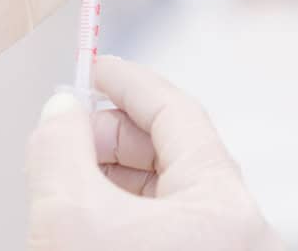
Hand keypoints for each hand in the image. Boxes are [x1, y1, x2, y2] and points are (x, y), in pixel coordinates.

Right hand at [27, 57, 281, 250]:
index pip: (178, 112)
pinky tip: (87, 213)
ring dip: (112, 174)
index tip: (95, 67)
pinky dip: (123, 209)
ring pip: (165, 192)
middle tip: (66, 130)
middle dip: (112, 134)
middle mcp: (238, 230)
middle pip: (172, 150)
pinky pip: (164, 225)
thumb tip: (60, 110)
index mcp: (224, 205)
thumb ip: (59, 147)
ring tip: (66, 175)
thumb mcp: (68, 215)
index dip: (130, 82)